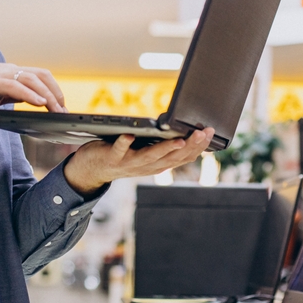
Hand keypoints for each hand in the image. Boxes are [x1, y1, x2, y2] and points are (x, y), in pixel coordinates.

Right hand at [0, 63, 65, 122]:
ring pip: (32, 80)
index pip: (40, 76)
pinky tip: (39, 103)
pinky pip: (15, 86)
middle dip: (56, 92)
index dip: (54, 89)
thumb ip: (14, 95)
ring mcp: (0, 74)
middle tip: (63, 110)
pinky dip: (30, 94)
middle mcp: (8, 70)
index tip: (62, 105)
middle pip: (41, 76)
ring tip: (56, 109)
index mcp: (11, 72)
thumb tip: (34, 102)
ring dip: (47, 95)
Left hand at [63, 128, 215, 194]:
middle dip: (190, 145)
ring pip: (151, 157)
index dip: (199, 147)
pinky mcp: (112, 157)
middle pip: (172, 157)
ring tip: (179, 139)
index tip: (211, 132)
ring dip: (165, 149)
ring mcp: (130, 163)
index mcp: (158, 164)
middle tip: (203, 132)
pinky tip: (130, 134)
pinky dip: (124, 143)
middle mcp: (147, 167)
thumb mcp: (148, 152)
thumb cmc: (123, 155)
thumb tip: (186, 132)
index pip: (184, 157)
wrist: (92, 170)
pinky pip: (119, 150)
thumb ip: (164, 145)